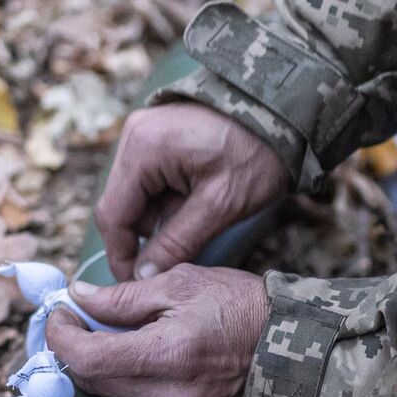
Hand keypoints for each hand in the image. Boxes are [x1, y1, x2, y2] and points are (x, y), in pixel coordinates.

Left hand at [46, 264, 269, 396]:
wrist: (292, 345)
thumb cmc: (239, 306)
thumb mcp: (181, 283)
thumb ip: (122, 298)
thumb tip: (77, 299)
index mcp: (169, 354)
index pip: (87, 359)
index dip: (62, 338)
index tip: (60, 317)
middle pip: (96, 383)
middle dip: (81, 352)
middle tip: (86, 324)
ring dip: (109, 374)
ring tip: (129, 345)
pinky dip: (136, 395)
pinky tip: (155, 372)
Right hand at [97, 103, 288, 280]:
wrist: (282, 113)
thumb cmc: (256, 153)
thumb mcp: (220, 205)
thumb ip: (177, 242)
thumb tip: (143, 276)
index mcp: (143, 149)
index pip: (113, 215)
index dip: (122, 255)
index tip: (138, 284)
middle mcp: (134, 137)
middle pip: (122, 207)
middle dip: (148, 235)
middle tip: (181, 255)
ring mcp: (144, 135)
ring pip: (137, 197)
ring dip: (162, 218)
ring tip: (202, 218)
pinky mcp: (158, 138)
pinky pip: (150, 182)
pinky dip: (169, 201)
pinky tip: (197, 202)